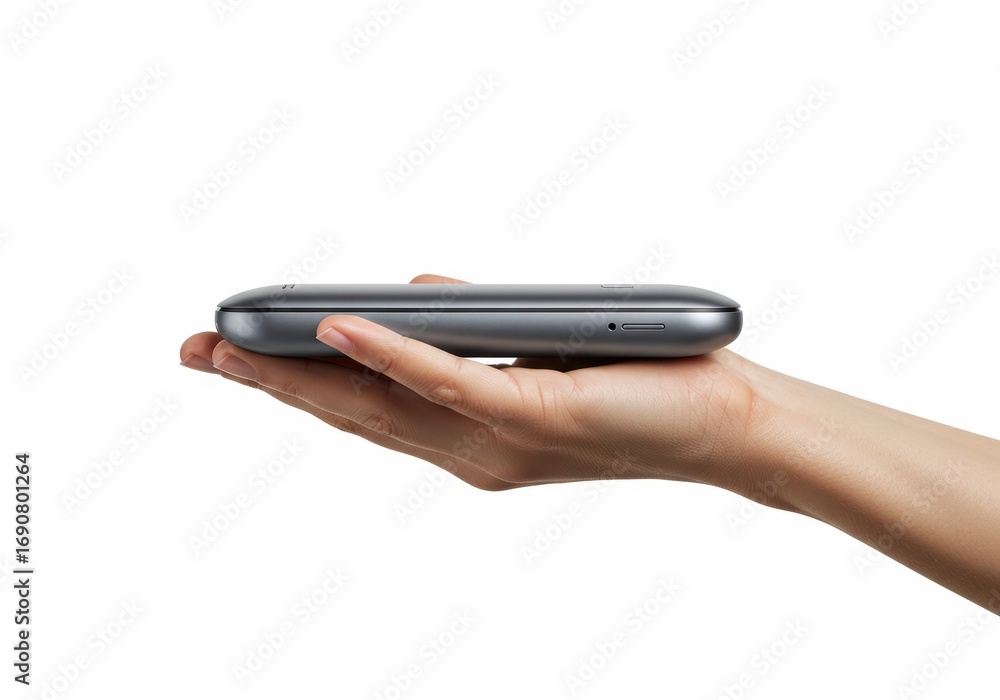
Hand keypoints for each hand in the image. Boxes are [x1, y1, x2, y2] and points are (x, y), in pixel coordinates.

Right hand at [179, 274, 769, 495]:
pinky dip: (390, 355)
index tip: (234, 355)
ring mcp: (500, 437)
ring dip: (304, 374)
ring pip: (384, 407)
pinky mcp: (536, 413)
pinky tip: (340, 328)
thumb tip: (414, 292)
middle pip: (354, 414)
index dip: (294, 384)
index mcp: (469, 436)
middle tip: (199, 353)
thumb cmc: (639, 384)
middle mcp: (473, 449)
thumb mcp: (535, 352)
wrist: (728, 424)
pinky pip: (451, 382)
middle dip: (269, 384)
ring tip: (236, 346)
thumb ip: (470, 331)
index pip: (367, 409)